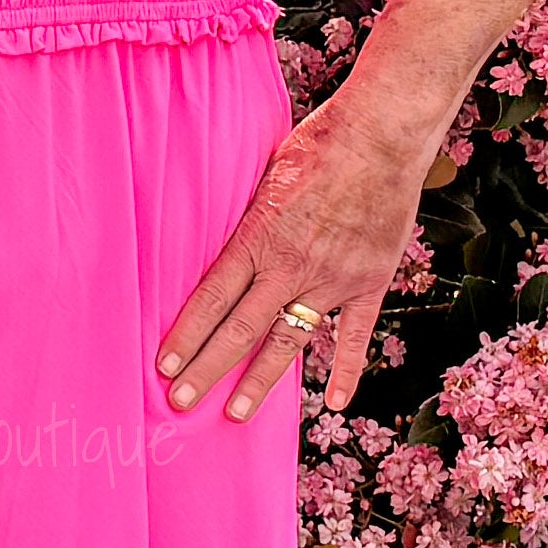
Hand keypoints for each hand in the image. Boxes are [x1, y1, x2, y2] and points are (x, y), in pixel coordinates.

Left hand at [153, 97, 432, 423]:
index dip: (186, 337)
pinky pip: (355, 336)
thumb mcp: (262, 172)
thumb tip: (214, 234)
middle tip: (182, 403)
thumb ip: (243, 214)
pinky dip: (346, 371)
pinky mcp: (370, 282)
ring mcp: (332, 279)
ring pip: (289, 341)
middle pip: (240, 331)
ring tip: (237, 413)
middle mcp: (292, 267)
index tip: (165, 367)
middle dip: (207, 371)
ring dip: (260, 380)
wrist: (382, 133)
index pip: (212, 299)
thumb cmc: (318, 142)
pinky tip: (335, 403)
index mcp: (259, 238)